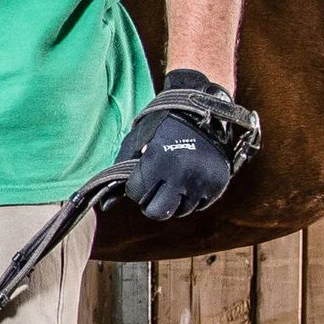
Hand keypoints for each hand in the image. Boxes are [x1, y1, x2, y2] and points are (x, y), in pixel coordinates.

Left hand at [116, 68, 251, 220]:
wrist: (202, 111)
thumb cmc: (162, 125)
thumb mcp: (137, 142)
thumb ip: (121, 171)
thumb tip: (106, 206)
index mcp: (158, 162)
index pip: (137, 195)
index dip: (135, 189)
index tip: (140, 179)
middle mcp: (181, 175)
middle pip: (158, 212)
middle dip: (152, 204)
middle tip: (154, 190)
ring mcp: (202, 181)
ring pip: (181, 210)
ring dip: (174, 200)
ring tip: (174, 179)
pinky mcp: (218, 184)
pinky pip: (200, 205)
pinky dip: (192, 197)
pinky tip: (189, 179)